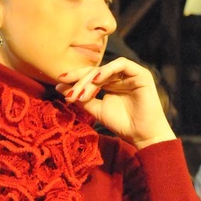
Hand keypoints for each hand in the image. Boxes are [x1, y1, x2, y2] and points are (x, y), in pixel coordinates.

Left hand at [56, 57, 175, 148]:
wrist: (142, 135)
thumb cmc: (121, 124)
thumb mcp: (96, 110)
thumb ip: (81, 98)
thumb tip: (60, 87)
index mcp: (109, 83)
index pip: (89, 76)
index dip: (74, 78)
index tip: (58, 83)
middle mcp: (119, 76)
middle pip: (94, 71)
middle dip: (79, 80)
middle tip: (69, 92)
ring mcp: (130, 74)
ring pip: (104, 68)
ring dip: (90, 79)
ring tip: (82, 93)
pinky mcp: (140, 73)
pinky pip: (121, 64)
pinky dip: (107, 70)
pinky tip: (97, 80)